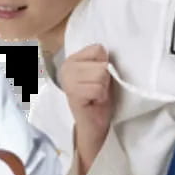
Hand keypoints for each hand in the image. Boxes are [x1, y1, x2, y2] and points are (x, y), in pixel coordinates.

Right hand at [60, 44, 113, 173]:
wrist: (94, 125)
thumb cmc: (99, 98)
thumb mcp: (102, 74)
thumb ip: (102, 60)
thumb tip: (108, 54)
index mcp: (73, 58)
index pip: (98, 48)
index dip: (104, 64)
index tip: (99, 79)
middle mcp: (66, 67)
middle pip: (102, 63)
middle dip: (105, 78)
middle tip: (98, 90)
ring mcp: (67, 80)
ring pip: (101, 74)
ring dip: (103, 88)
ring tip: (96, 96)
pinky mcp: (72, 93)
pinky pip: (98, 88)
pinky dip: (101, 97)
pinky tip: (94, 102)